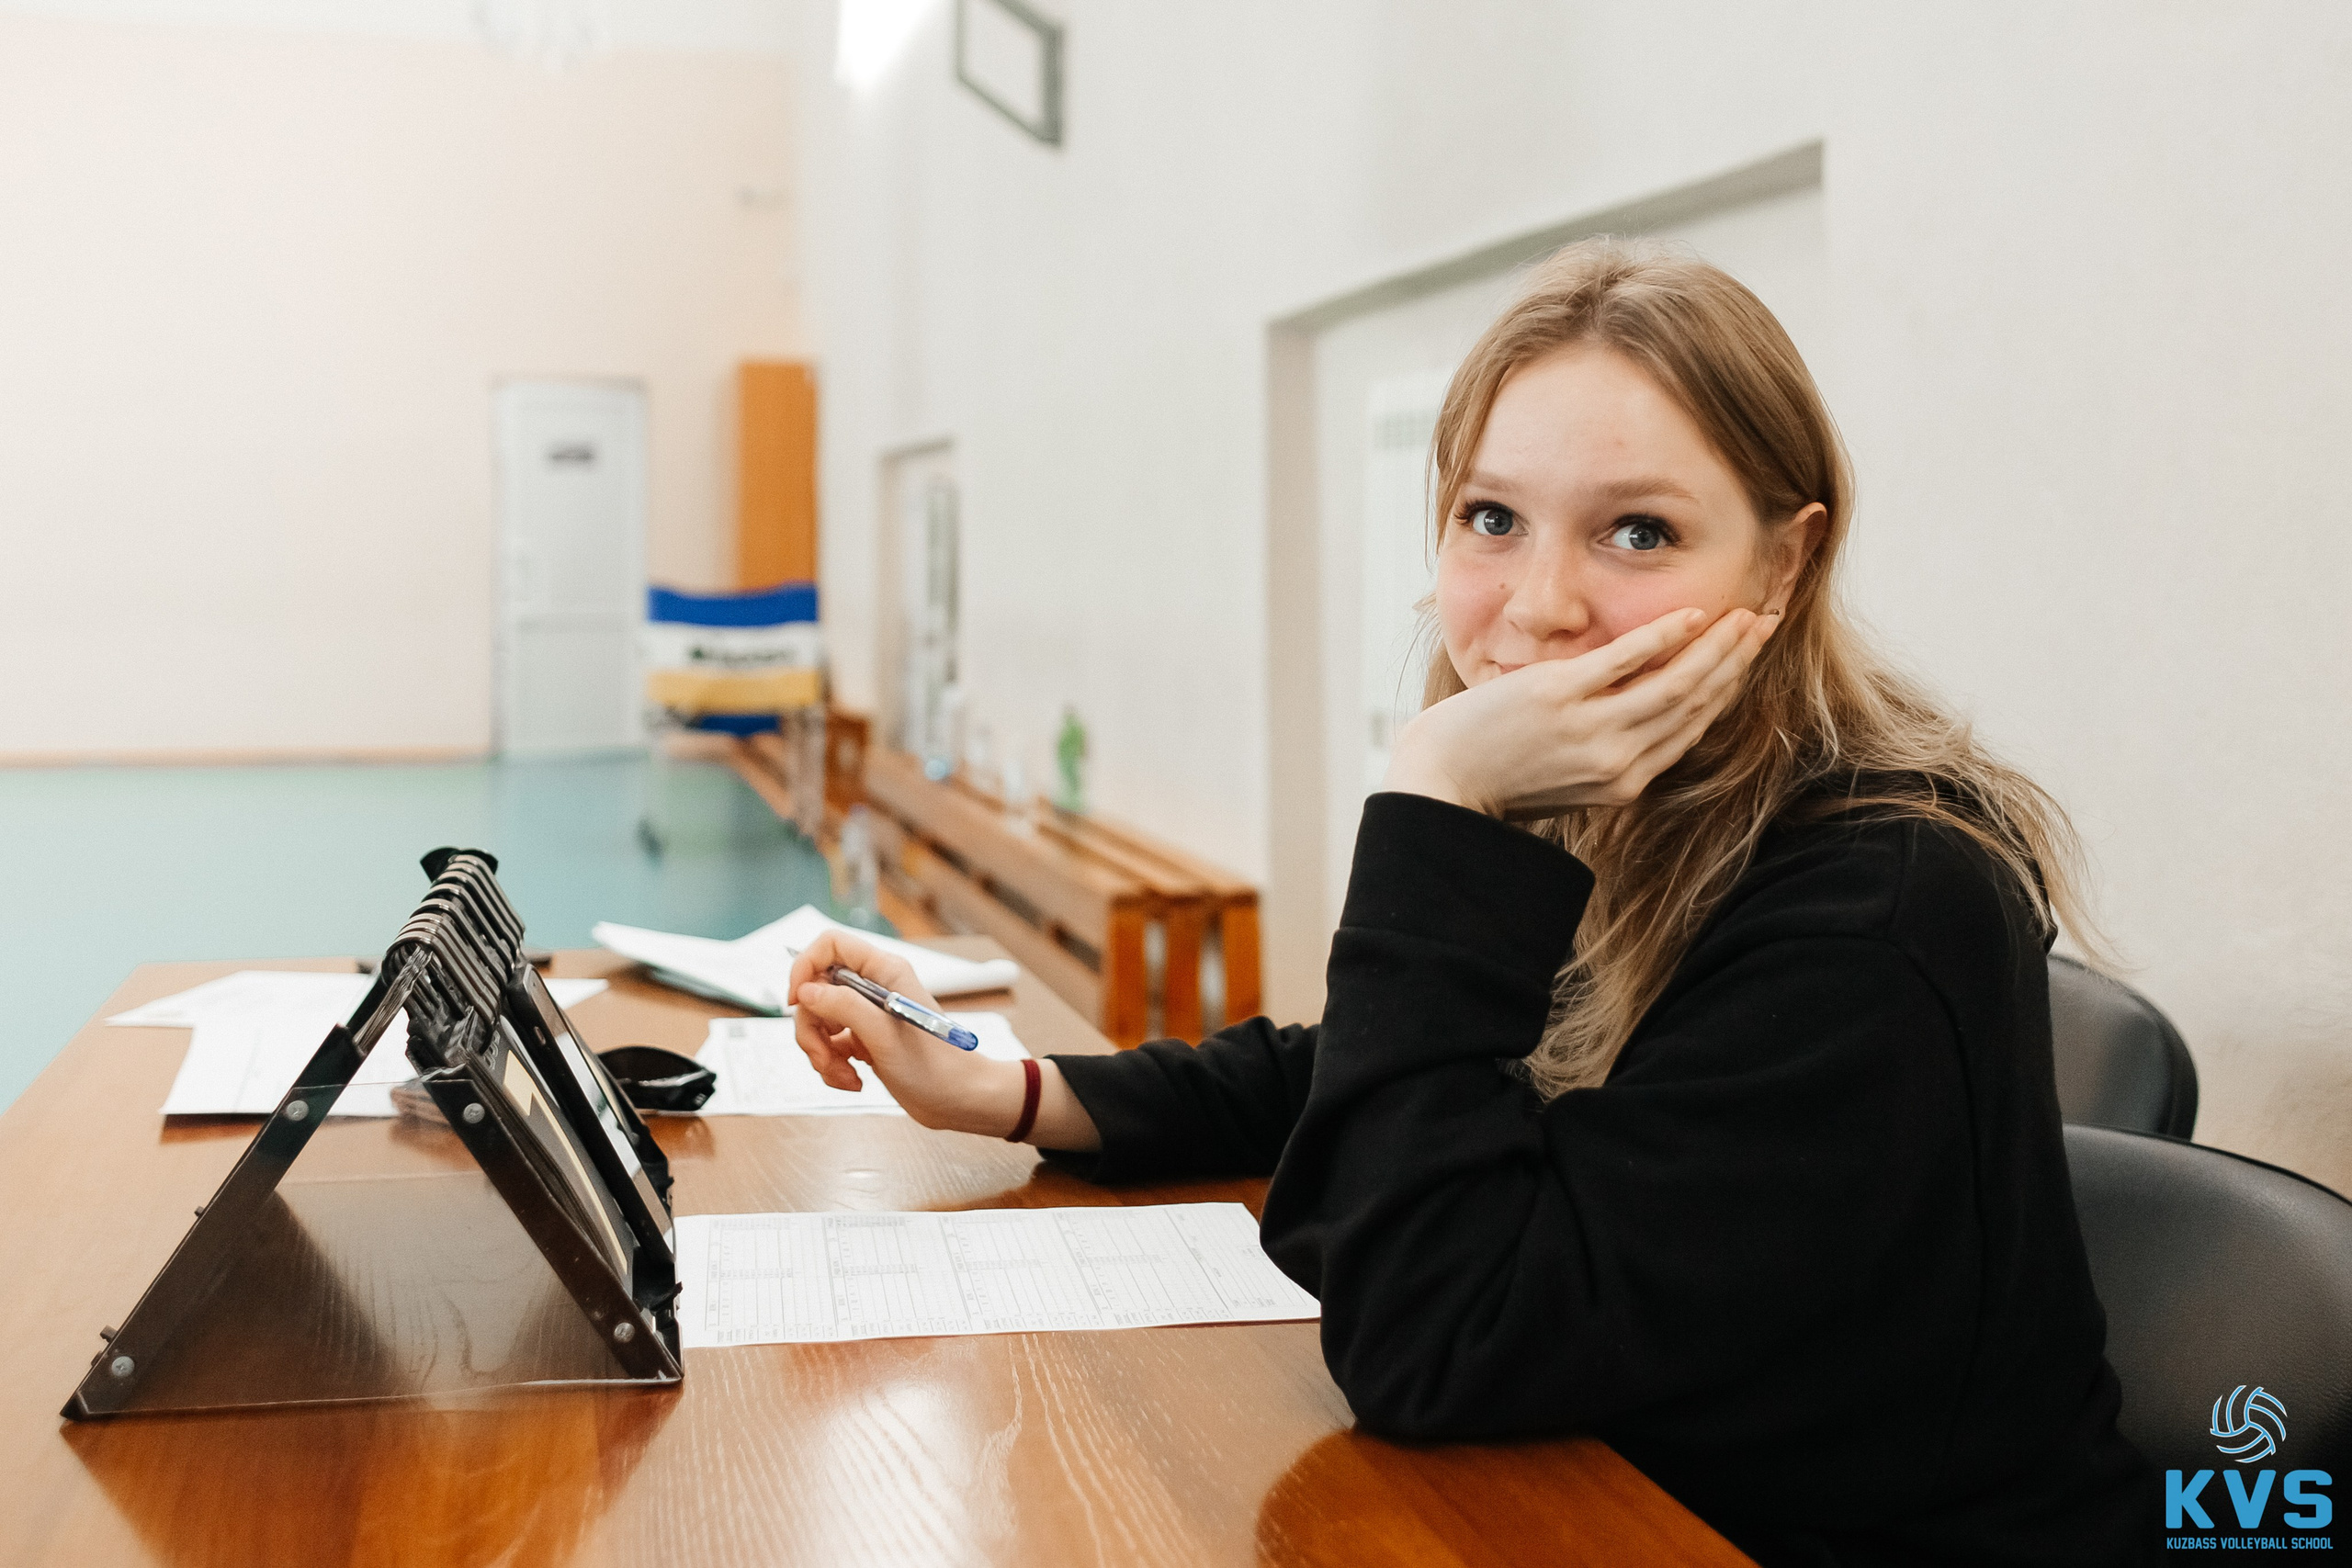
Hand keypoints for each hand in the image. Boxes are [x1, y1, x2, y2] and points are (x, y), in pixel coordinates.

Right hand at [787, 929, 1029, 1133]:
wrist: (960, 1100)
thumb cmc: (935, 1067)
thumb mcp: (884, 1035)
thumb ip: (844, 1006)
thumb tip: (806, 991)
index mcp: (883, 971)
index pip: (830, 945)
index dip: (805, 967)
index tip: (797, 1001)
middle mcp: (873, 988)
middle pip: (815, 990)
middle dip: (811, 1028)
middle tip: (823, 1057)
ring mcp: (867, 1015)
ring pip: (818, 1022)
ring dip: (821, 1053)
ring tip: (846, 1076)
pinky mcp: (864, 1041)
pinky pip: (829, 1046)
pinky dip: (833, 1066)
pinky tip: (854, 1081)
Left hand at [1383, 606, 1775, 819]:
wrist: (1440, 788)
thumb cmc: (1499, 782)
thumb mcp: (1569, 783)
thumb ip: (1609, 759)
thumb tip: (1638, 728)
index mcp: (1624, 784)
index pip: (1691, 729)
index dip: (1727, 690)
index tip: (1748, 658)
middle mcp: (1618, 761)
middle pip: (1695, 703)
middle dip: (1736, 661)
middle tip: (1764, 623)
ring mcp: (1590, 728)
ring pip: (1675, 683)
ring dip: (1716, 646)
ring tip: (1743, 615)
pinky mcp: (1559, 697)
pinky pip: (1626, 661)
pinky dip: (1664, 637)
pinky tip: (1691, 616)